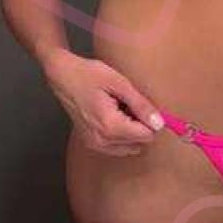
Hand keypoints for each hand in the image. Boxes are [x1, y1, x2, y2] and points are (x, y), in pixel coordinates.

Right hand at [43, 51, 163, 156]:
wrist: (63, 76)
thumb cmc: (91, 75)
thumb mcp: (120, 84)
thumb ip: (141, 106)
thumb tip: (160, 124)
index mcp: (111, 126)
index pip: (146, 136)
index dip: (151, 120)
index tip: (144, 105)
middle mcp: (102, 141)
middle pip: (139, 143)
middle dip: (141, 126)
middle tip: (131, 105)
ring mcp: (95, 144)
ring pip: (129, 148)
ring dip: (132, 132)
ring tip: (122, 109)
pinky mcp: (90, 143)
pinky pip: (116, 147)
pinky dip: (121, 135)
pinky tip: (114, 116)